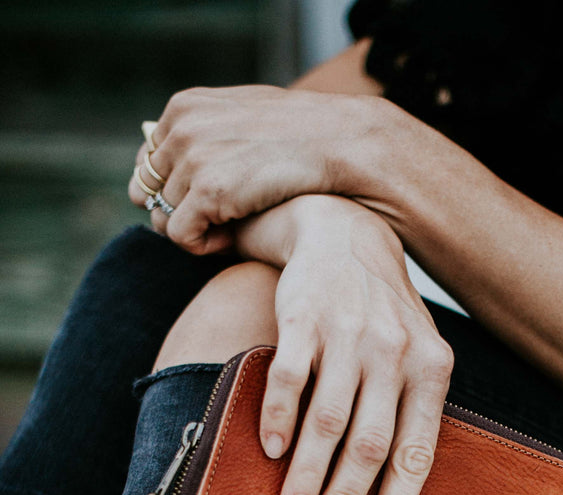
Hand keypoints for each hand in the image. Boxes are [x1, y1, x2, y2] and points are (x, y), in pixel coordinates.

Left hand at [128, 86, 376, 254]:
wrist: (343, 145)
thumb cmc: (306, 137)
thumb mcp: (249, 117)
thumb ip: (213, 131)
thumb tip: (188, 152)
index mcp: (185, 107)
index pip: (149, 162)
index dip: (174, 191)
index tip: (208, 206)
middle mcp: (181, 128)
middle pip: (149, 191)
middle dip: (179, 212)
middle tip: (219, 223)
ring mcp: (192, 158)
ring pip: (163, 218)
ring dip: (197, 232)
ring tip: (234, 231)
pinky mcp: (207, 191)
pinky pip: (181, 236)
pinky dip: (202, 247)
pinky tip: (234, 242)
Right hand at [237, 195, 453, 494]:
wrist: (347, 238)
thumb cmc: (384, 317)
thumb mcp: (417, 355)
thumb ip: (410, 408)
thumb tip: (391, 486)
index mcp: (431, 370)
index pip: (416, 450)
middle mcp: (395, 354)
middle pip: (370, 443)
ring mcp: (350, 334)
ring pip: (329, 418)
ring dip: (308, 471)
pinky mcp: (304, 318)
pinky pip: (290, 378)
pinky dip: (279, 419)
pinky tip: (271, 451)